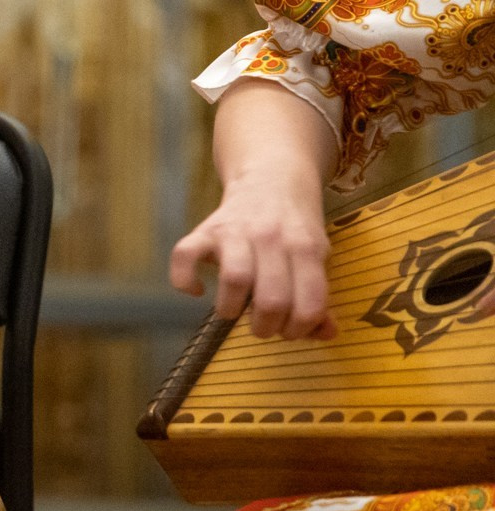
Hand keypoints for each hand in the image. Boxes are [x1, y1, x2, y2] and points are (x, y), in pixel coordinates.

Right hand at [169, 78, 337, 339]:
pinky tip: (197, 290)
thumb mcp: (317, 255)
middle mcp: (271, 238)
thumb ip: (319, 295)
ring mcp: (235, 231)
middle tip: (263, 326)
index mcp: (305, 248)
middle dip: (266, 327)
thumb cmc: (295, 225)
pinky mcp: (204, 228)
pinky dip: (185, 280)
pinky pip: (184, 256)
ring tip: (233, 312)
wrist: (271, 175)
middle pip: (271, 299)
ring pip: (234, 280)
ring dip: (231, 309)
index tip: (291, 331)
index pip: (308, 304)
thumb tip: (326, 335)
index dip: (300, 329)